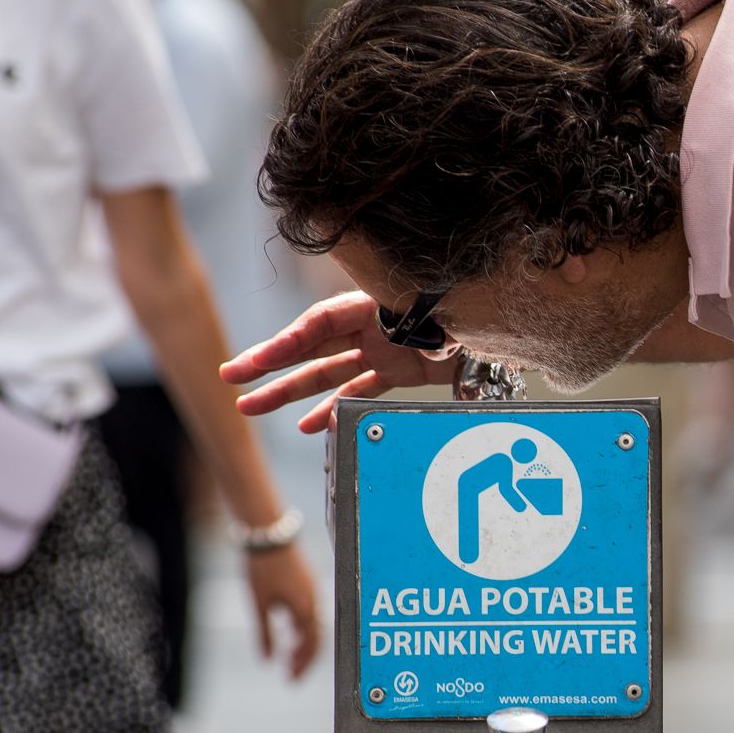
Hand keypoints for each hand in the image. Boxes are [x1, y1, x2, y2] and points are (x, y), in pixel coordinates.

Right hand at [219, 292, 458, 434]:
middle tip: (230, 381)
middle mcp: (370, 328)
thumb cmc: (467, 315)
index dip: (285, 344)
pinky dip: (333, 409)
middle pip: (310, 348)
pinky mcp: (396, 373)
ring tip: (250, 408)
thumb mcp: (433, 315)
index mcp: (372, 306)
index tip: (254, 363)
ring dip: (290, 393)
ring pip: (325, 374)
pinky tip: (307, 426)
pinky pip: (356, 393)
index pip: (318, 325)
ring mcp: (381, 351)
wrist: (502, 330)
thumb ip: (401, 328)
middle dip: (270, 366)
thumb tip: (391, 345)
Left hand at [244, 544, 320, 678]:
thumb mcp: (259, 602)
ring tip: (289, 656)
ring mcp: (313, 590)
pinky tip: (290, 630)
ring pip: (314, 625)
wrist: (268, 533)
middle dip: (304, 659)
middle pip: (316, 638)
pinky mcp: (307, 582)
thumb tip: (267, 660)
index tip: (290, 680)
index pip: (310, 645)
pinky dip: (303, 628)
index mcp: (305, 608)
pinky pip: (311, 612)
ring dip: (304, 644)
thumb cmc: (262, 566)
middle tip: (291, 675)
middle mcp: (314, 601)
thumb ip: (264, 633)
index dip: (302, 665)